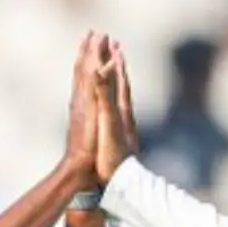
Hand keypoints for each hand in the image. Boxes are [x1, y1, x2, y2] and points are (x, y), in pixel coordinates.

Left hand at [65, 31, 110, 174]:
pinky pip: (80, 91)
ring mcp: (78, 108)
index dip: (96, 50)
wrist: (78, 166)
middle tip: (93, 34)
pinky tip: (84, 83)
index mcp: (86, 96)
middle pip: (83, 68)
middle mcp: (80, 98)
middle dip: (89, 50)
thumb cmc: (92, 144)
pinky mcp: (78, 117)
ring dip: (84, 62)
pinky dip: (83, 80)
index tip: (101, 33)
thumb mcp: (98, 114)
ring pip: (80, 79)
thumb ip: (99, 88)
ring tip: (87, 51)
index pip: (91, 66)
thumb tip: (99, 66)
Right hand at [94, 41, 138, 184]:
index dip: (114, 61)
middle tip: (116, 47)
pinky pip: (119, 113)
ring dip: (118, 82)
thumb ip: (104, 97)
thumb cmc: (113, 156)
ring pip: (122, 98)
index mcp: (121, 111)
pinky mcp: (123, 139)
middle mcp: (125, 116)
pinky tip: (115, 107)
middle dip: (118, 66)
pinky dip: (115, 102)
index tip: (111, 42)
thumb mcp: (107, 123)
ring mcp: (125, 128)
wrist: (124, 184)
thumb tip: (102, 70)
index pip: (118, 80)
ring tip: (116, 71)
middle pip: (122, 85)